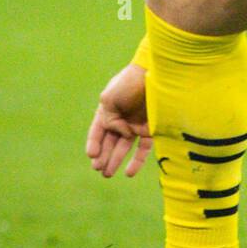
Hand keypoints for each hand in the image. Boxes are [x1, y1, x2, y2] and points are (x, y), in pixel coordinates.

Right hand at [86, 63, 151, 178]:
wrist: (155, 73)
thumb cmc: (130, 82)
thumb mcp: (109, 98)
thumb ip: (109, 120)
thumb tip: (122, 134)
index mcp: (108, 109)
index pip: (98, 130)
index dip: (93, 143)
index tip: (92, 155)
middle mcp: (121, 118)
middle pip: (109, 141)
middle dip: (102, 156)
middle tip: (98, 169)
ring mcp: (136, 124)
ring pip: (123, 147)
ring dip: (115, 160)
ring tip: (107, 174)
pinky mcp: (150, 129)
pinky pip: (143, 149)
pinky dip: (136, 161)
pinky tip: (128, 173)